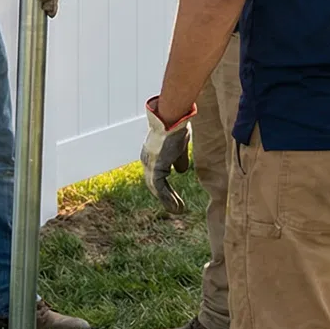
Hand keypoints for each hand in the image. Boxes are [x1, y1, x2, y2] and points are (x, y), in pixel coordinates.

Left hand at [141, 96, 193, 213]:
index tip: (171, 196)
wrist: (172, 118)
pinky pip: (160, 188)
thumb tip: (181, 171)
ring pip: (157, 188)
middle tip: (175, 207)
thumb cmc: (176, 126)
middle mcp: (148, 160)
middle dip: (165, 196)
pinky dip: (168, 198)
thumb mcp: (179, 146)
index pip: (156, 175)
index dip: (163, 187)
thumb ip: (179, 159)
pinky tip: (177, 207)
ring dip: (168, 201)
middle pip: (154, 184)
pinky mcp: (156, 167)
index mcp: (152, 155)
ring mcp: (150, 164)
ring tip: (178, 210)